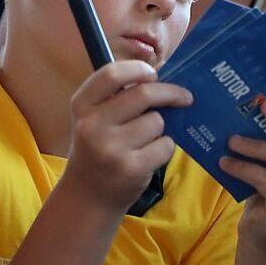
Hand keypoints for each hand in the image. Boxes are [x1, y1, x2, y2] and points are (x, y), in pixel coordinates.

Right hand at [63, 60, 188, 213]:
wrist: (88, 195)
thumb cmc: (97, 148)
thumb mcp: (93, 118)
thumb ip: (116, 97)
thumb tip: (161, 79)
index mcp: (81, 105)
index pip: (111, 74)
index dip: (138, 69)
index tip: (154, 73)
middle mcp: (92, 125)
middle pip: (143, 94)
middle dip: (170, 93)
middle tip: (184, 97)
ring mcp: (111, 148)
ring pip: (157, 122)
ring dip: (160, 128)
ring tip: (145, 140)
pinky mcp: (131, 168)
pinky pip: (165, 145)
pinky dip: (164, 148)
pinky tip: (149, 156)